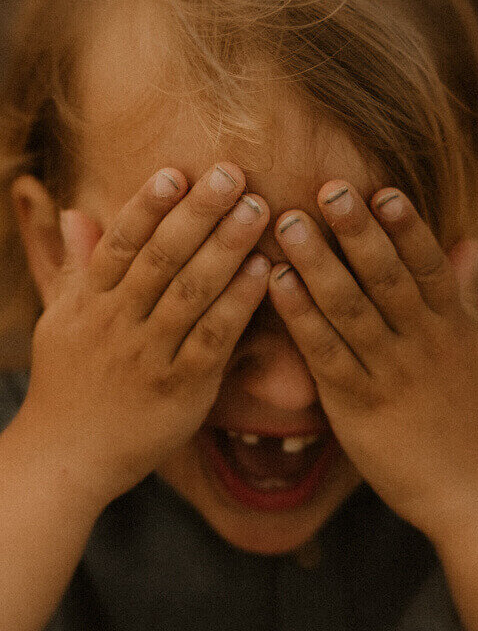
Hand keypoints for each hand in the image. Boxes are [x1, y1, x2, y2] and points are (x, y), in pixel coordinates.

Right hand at [18, 163, 270, 506]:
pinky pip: (213, 339)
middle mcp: (116, 324)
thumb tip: (75, 213)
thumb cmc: (67, 384)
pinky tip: (265, 271)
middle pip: (160, 258)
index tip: (177, 172)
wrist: (65, 457)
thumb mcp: (59, 321)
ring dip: (226, 248)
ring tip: (257, 210)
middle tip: (234, 175)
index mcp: (88, 303)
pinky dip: (238, 303)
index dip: (148, 206)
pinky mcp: (180, 389)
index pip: (120, 244)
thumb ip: (75, 267)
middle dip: (199, 213)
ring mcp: (148, 357)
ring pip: (190, 293)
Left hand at [269, 181, 477, 535]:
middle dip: (357, 232)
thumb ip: (464, 291)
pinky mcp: (357, 405)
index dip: (407, 227)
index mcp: (451, 325)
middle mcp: (422, 344)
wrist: (466, 488)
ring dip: (318, 264)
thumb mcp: (475, 346)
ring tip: (289, 224)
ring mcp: (390, 374)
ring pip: (352, 310)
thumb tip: (469, 240)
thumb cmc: (468, 411)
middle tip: (327, 189)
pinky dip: (301, 317)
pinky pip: (326, 354)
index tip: (381, 190)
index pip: (429, 267)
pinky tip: (276, 284)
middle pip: (387, 279)